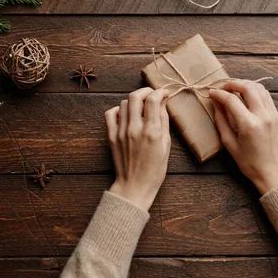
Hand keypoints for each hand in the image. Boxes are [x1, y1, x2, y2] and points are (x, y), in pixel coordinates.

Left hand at [104, 87, 170, 210]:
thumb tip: (163, 102)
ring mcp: (120, 132)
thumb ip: (164, 121)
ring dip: (134, 101)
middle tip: (152, 95)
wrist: (134, 186)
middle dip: (146, 91)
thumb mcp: (166, 145)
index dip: (160, 92)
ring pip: (124, 103)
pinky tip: (127, 115)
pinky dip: (119, 109)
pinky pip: (111, 113)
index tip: (165, 93)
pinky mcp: (111, 136)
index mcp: (151, 132)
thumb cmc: (154, 169)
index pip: (153, 100)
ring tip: (141, 107)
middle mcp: (134, 129)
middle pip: (135, 96)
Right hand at [209, 81, 277, 194]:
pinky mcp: (276, 115)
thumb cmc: (248, 162)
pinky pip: (266, 95)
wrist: (272, 171)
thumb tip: (216, 103)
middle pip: (247, 87)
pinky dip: (255, 90)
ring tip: (233, 88)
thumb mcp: (229, 143)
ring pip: (259, 87)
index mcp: (248, 125)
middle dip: (232, 83)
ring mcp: (272, 114)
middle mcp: (262, 116)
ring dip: (245, 84)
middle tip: (222, 87)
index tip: (211, 93)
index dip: (219, 94)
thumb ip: (221, 120)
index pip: (231, 100)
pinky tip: (246, 94)